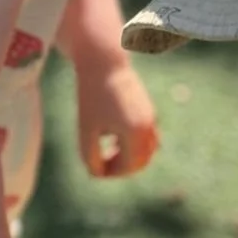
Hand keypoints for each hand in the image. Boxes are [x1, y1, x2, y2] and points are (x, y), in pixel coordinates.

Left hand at [77, 59, 158, 176]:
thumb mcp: (85, 129)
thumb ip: (90, 156)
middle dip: (121, 168)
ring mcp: (151, 119)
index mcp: (134, 133)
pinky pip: (149, 139)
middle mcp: (148, 128)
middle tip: (99, 164)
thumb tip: (98, 174)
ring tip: (107, 151)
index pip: (127, 167)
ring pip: (147, 152)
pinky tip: (114, 138)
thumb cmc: (91, 96)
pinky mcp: (149, 111)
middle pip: (140, 163)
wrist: (104, 63)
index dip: (109, 173)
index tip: (93, 168)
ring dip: (129, 158)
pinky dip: (135, 146)